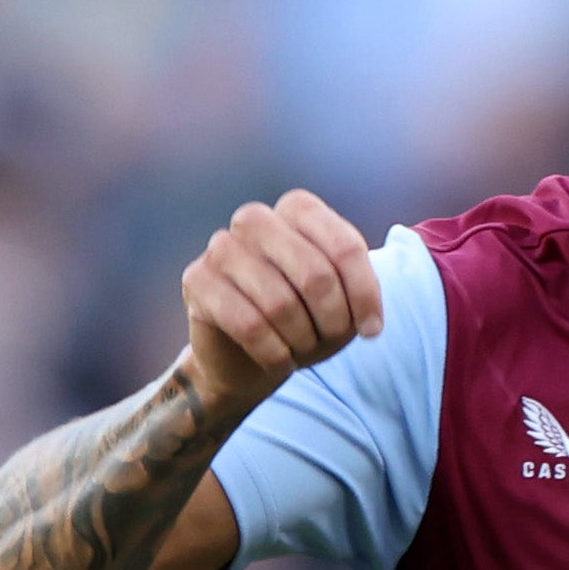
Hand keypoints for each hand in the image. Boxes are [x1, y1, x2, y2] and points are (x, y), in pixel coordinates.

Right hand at [176, 189, 383, 423]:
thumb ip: (361, 297)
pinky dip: (274, 354)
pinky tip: (279, 360)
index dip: (364, 296)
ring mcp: (222, 245)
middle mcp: (256, 218)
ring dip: (301, 341)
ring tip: (300, 349)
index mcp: (297, 209)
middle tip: (328, 343)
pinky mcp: (197, 280)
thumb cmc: (303, 321)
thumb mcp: (344, 308)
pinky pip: (248, 324)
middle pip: (315, 274)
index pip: (345, 248)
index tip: (371, 331)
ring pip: (280, 302)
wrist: (247, 357)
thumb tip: (370, 323)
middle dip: (332, 322)